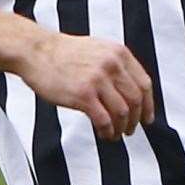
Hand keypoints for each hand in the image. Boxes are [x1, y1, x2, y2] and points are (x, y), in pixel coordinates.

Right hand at [16, 31, 154, 140]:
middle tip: (130, 130)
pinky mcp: (83, 94)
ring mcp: (97, 79)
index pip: (144, 84)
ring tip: (115, 134)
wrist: (36, 51)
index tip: (146, 118)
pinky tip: (104, 133)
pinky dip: (108, 131)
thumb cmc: (63, 53)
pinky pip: (105, 120)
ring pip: (123, 112)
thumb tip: (131, 91)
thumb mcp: (97, 50)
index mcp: (118, 53)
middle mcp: (111, 65)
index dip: (148, 105)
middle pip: (136, 100)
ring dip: (122, 128)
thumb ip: (115, 65)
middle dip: (136, 120)